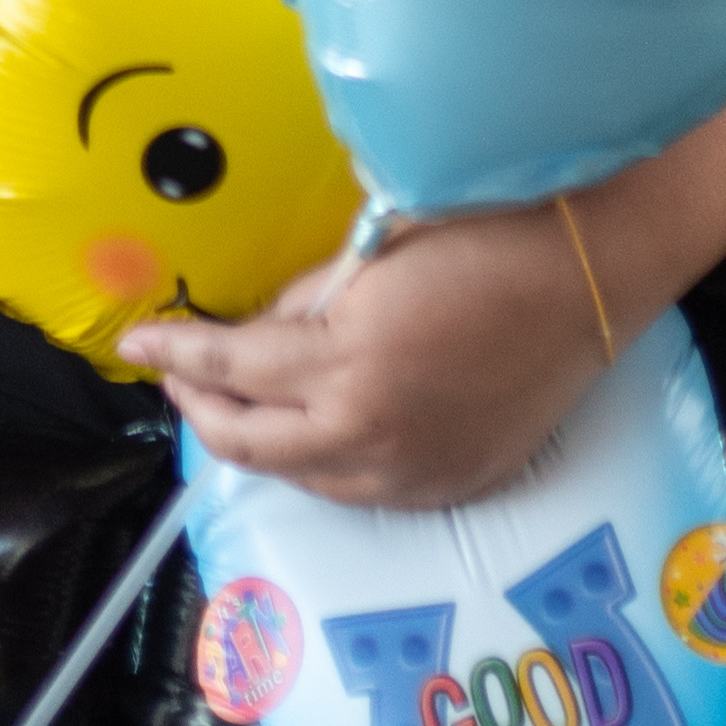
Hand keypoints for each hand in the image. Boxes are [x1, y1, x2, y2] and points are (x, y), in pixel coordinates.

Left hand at [124, 208, 606, 509]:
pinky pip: (361, 489)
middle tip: (178, 377)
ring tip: (235, 407)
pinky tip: (313, 435)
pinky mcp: (451, 486)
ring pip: (303, 476)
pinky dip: (322, 464)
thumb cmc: (485, 236)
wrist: (590, 275)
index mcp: (346, 365)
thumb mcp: (374, 251)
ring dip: (258, 442)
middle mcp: (369, 435)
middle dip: (200, 409)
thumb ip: (308, 298)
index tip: (135, 342)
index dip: (176, 351)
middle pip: (250, 441)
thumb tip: (262, 326)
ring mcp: (413, 472)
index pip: (231, 365)